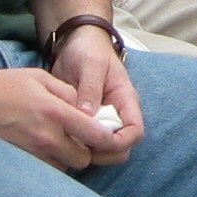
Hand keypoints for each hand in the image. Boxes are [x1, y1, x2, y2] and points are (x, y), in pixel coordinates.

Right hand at [0, 64, 128, 170]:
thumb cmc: (6, 85)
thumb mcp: (42, 78)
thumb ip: (69, 93)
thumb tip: (87, 109)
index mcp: (55, 113)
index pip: (94, 135)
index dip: (107, 137)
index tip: (109, 134)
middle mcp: (45, 138)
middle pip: (83, 159)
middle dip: (87, 150)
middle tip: (81, 137)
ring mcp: (31, 153)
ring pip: (66, 167)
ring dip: (69, 157)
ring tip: (61, 140)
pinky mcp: (20, 162)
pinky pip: (47, 170)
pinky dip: (52, 162)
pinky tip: (45, 146)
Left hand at [48, 26, 143, 166]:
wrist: (74, 43)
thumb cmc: (88, 50)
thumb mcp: (91, 64)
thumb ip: (91, 88)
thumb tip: (87, 116)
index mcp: (125, 100)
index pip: (135, 131)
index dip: (121, 143)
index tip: (98, 143)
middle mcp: (117, 114)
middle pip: (121, 147)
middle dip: (103, 154)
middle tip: (77, 148)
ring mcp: (101, 121)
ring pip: (104, 149)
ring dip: (89, 153)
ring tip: (67, 144)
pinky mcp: (85, 122)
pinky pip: (86, 143)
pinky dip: (76, 147)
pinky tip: (60, 140)